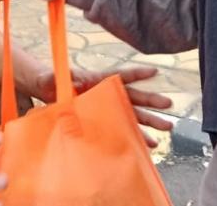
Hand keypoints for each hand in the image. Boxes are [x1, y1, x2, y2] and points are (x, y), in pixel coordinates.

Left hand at [31, 66, 172, 146]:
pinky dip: (137, 137)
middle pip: (133, 96)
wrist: (47, 93)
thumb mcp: (50, 78)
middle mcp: (107, 93)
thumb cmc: (50, 82)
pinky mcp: (105, 122)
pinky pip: (125, 130)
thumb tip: (64, 77)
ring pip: (134, 114)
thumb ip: (56, 76)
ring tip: (168, 128)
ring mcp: (108, 109)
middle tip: (169, 104)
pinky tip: (150, 145)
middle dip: (151, 101)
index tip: (154, 71)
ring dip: (150, 122)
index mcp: (97, 80)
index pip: (119, 75)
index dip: (136, 73)